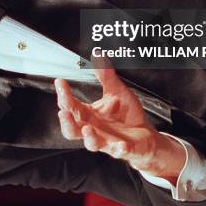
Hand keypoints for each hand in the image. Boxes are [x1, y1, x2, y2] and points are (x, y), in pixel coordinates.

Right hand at [55, 68, 185, 179]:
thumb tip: (96, 53)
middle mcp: (93, 129)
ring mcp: (107, 141)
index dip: (63, 95)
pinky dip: (120, 149)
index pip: (71, 106)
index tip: (60, 82)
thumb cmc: (126, 114)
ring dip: (88, 138)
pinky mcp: (124, 149)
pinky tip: (121, 145)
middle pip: (72, 130)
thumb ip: (105, 75)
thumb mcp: (116, 91)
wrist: (145, 134)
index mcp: (88, 115)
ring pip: (92, 144)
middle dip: (67, 122)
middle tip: (63, 111)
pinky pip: (120, 152)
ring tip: (87, 129)